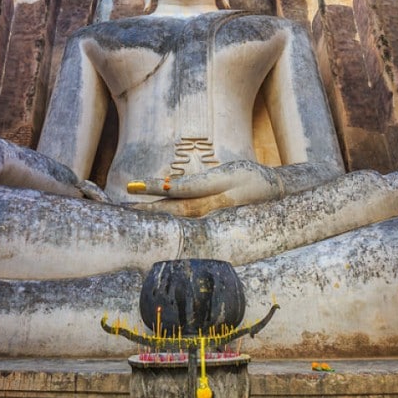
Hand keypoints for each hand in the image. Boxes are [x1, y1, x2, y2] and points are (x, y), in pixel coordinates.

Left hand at [127, 160, 284, 211]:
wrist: (275, 194)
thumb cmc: (250, 177)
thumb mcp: (228, 174)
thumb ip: (198, 183)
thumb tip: (169, 187)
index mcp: (215, 193)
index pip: (179, 191)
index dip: (156, 188)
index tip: (133, 186)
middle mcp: (211, 209)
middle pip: (173, 210)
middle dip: (147, 209)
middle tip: (122, 207)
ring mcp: (211, 219)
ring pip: (178, 218)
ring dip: (154, 216)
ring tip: (130, 212)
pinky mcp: (211, 223)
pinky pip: (187, 223)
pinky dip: (168, 222)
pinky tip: (153, 220)